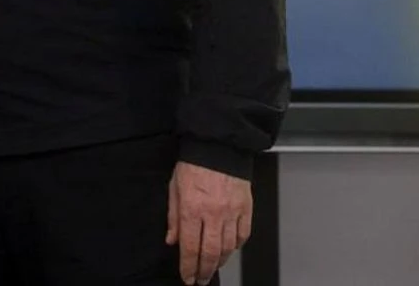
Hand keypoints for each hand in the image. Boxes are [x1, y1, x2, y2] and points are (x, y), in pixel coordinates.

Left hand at [166, 160, 251, 284]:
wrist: (218, 146)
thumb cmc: (194, 164)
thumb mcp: (174, 188)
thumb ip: (173, 217)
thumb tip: (172, 240)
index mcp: (192, 208)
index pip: (190, 247)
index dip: (188, 267)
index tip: (187, 277)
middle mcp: (213, 213)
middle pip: (211, 253)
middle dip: (205, 270)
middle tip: (201, 279)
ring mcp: (232, 212)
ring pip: (229, 247)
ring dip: (221, 262)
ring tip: (213, 267)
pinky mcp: (246, 208)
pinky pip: (243, 235)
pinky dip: (236, 246)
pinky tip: (230, 249)